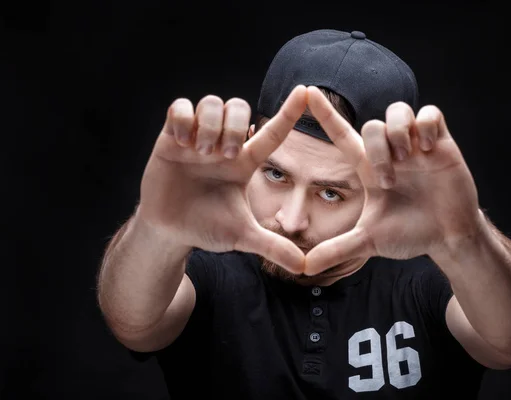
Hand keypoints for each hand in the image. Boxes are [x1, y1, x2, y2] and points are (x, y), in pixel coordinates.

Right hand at [137, 85, 307, 273]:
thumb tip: (306, 268)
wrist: (172, 230)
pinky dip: (182, 119)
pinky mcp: (170, 136)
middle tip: (226, 155)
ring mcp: (197, 138)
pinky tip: (181, 142)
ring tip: (202, 152)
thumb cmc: (208, 228)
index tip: (305, 92)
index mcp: (245, 162)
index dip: (290, 113)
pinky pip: (179, 106)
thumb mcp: (242, 237)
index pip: (271, 132)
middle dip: (234, 125)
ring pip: (211, 102)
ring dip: (210, 125)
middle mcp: (224, 144)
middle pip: (238, 105)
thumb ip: (273, 247)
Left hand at [304, 86, 482, 274]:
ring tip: (409, 160)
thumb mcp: (369, 241)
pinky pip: (430, 113)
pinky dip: (427, 126)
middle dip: (377, 149)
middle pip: (371, 124)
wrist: (447, 237)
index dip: (325, 114)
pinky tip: (430, 149)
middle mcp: (390, 152)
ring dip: (399, 135)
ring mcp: (415, 145)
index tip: (306, 92)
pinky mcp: (441, 142)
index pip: (342, 134)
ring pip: (397, 112)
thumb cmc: (409, 234)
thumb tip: (302, 268)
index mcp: (369, 169)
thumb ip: (337, 249)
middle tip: (390, 180)